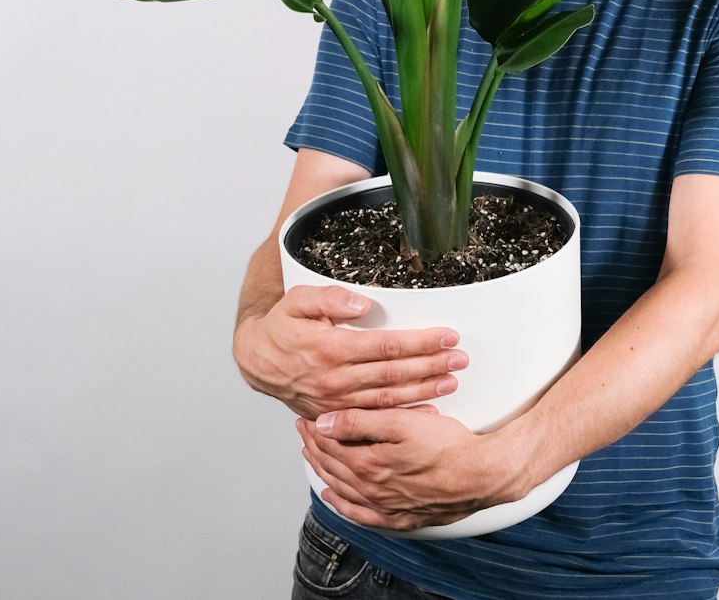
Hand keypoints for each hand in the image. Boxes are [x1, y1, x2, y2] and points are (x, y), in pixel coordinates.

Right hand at [232, 286, 468, 418]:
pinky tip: (425, 412)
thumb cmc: (281, 326)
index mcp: (332, 349)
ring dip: (423, 391)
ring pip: (389, 399)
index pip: (387, 346)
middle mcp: (337, 380)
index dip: (420, 342)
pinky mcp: (337, 415)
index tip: (446, 336)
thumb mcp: (298, 300)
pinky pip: (375, 419)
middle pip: (394, 374)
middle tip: (460, 359)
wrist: (257, 361)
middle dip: (431, 365)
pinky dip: (403, 417)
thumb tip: (363, 304)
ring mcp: (337, 402)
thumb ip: (331, 299)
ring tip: (452, 382)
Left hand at [298, 405, 526, 529]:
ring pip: (342, 490)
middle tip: (304, 433)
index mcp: (369, 465)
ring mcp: (385, 507)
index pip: (330, 446)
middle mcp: (372, 491)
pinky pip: (360, 515)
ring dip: (324, 472)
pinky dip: (342, 506)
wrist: (480, 475)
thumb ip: (360, 422)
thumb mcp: (402, 422)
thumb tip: (325, 423)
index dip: (315, 430)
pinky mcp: (400, 517)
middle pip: (333, 468)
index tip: (305, 418)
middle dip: (315, 448)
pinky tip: (335, 499)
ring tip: (313, 458)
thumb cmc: (447, 446)